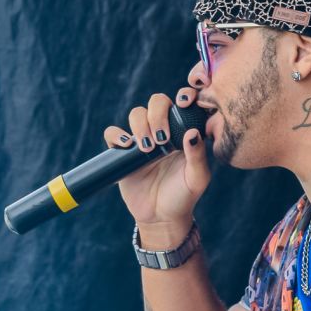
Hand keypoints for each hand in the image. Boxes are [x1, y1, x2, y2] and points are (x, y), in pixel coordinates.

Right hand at [103, 90, 209, 239]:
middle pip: (157, 102)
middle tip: (162, 139)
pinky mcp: (123, 152)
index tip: (184, 102)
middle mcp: (164, 130)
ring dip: (141, 125)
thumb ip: (197, 155)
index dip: (185, 94)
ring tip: (148, 148)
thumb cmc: (184, 195)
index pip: (184, 102)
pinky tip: (127, 147)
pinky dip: (117, 135)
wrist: (161, 217)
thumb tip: (192, 132)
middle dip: (158, 113)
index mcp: (185, 132)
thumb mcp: (197, 178)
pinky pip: (113, 133)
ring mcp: (143, 139)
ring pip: (136, 113)